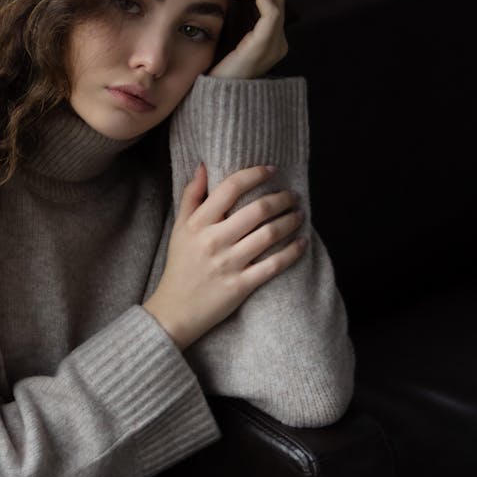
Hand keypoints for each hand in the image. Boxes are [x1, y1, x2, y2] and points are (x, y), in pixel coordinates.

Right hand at [143, 163, 305, 349]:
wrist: (175, 311)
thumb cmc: (180, 265)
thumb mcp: (179, 228)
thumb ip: (191, 195)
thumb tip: (203, 165)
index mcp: (198, 223)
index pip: (230, 188)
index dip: (254, 174)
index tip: (271, 170)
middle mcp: (214, 240)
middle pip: (256, 210)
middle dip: (281, 198)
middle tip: (292, 195)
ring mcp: (228, 264)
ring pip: (269, 235)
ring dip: (290, 221)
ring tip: (299, 214)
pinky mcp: (241, 286)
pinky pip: (273, 265)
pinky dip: (292, 252)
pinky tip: (302, 242)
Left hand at [210, 0, 287, 79]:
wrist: (216, 97)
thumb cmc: (217, 72)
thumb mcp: (229, 44)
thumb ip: (237, 27)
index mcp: (273, 45)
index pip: (275, 8)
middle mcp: (280, 45)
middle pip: (279, 1)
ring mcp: (275, 45)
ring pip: (277, 2)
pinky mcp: (264, 44)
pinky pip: (271, 10)